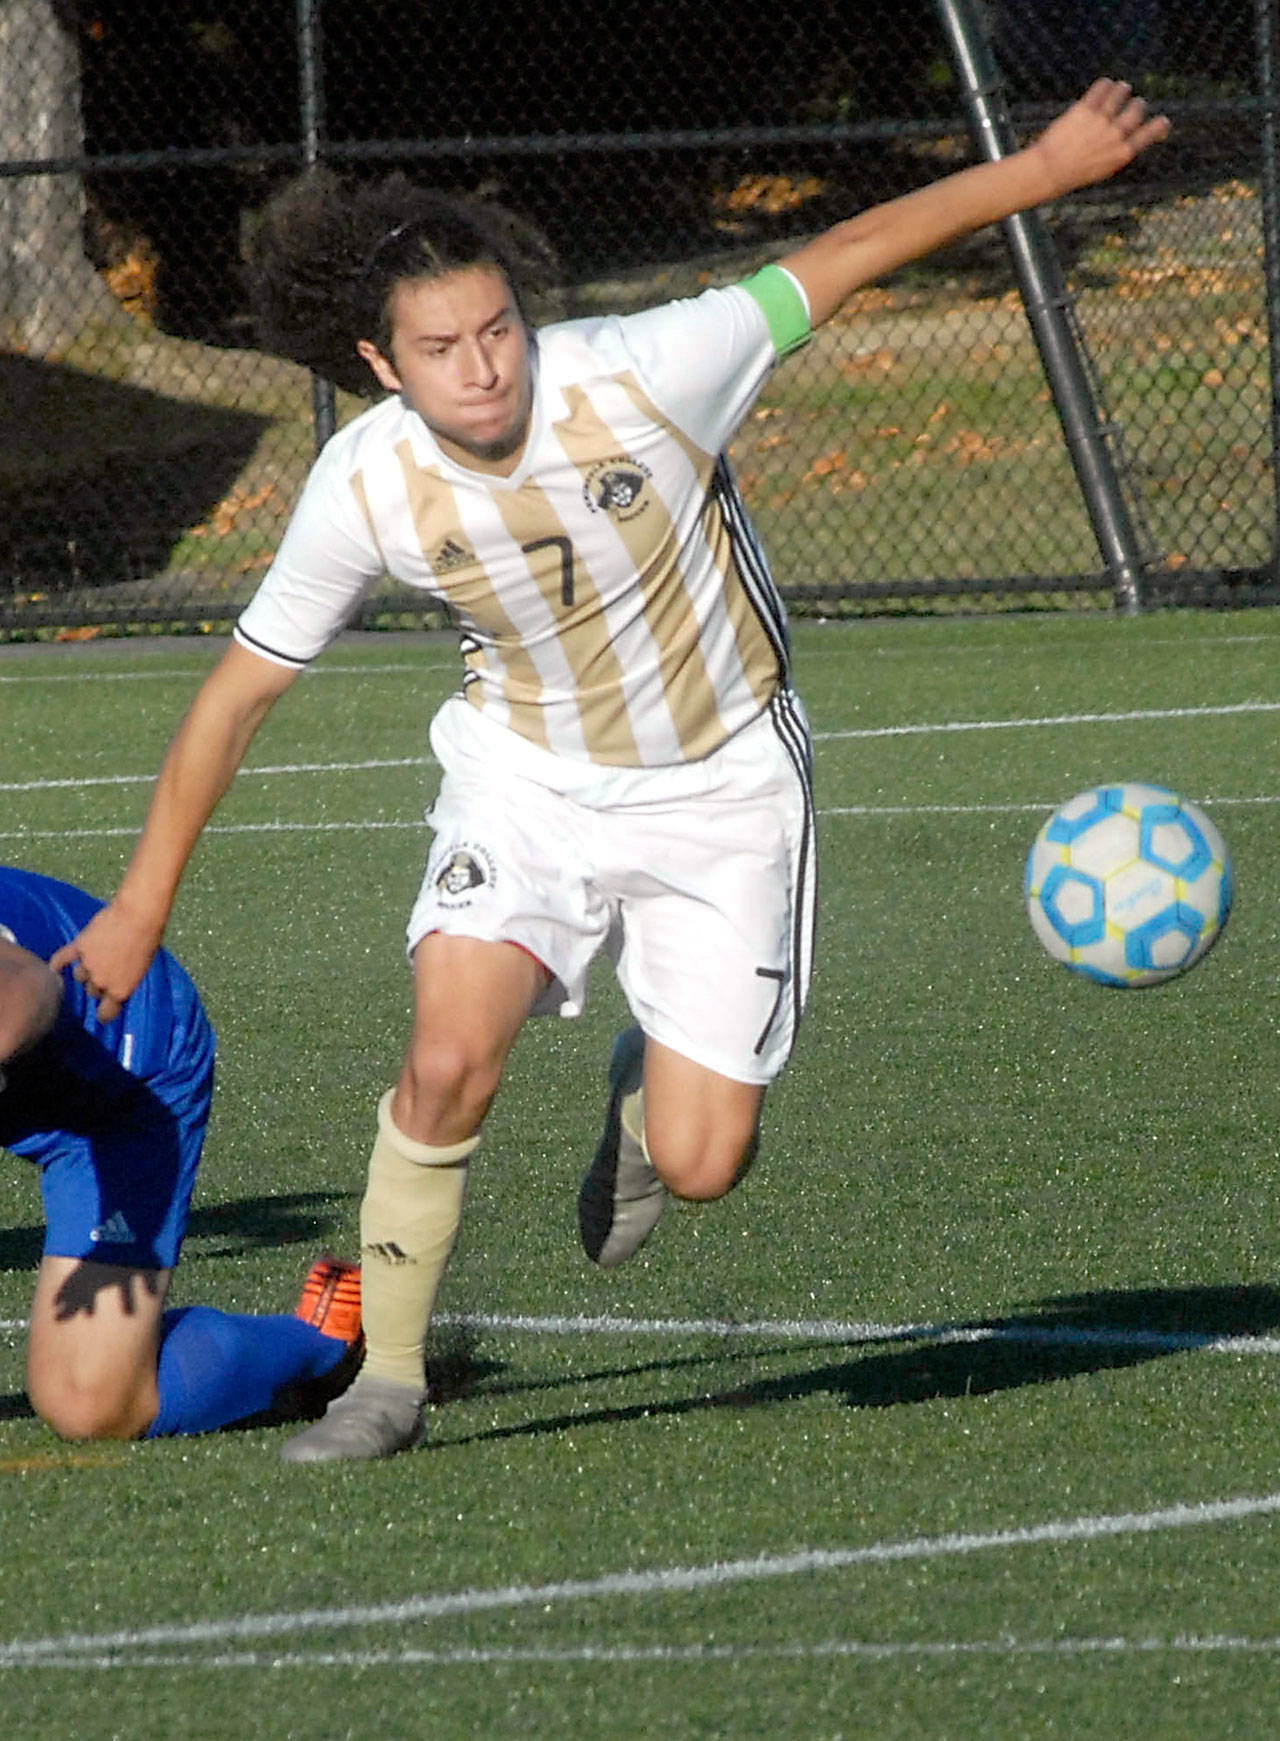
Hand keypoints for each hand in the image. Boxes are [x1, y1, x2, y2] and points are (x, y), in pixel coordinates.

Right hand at [48, 898, 165, 1023]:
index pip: (105, 1013)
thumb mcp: (142, 969)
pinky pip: (62, 958)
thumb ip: (126, 981)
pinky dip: (57, 964)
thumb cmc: (149, 941)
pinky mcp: (79, 946)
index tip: (104, 1012)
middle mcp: (101, 982)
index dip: (105, 1014)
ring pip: (79, 976)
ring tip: (95, 960)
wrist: (138, 917)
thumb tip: (116, 986)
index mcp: (120, 991)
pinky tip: (53, 968)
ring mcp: (87, 965)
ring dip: (86, 972)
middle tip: (107, 972)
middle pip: (92, 991)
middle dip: (99, 985)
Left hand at [1032, 79, 1169, 199]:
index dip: (1159, 127)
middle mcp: (1114, 135)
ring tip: (1122, 88)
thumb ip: (1119, 152)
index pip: (1148, 135)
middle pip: (1137, 109)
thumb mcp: (1103, 169)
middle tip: (1134, 103)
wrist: (1049, 171)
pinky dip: (1106, 84)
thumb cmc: (1075, 173)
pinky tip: (1105, 85)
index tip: (1164, 121)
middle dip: (1138, 105)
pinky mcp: (1085, 109)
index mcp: (1122, 153)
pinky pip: (1101, 88)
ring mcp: (1100, 121)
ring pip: (1120, 93)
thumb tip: (1132, 140)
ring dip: (1123, 89)